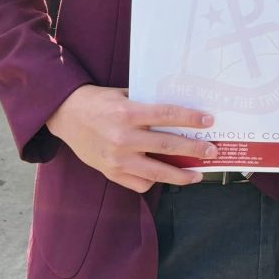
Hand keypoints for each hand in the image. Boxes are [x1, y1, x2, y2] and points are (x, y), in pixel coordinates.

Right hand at [46, 84, 218, 191]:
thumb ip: (147, 104)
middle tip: (212, 151)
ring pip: (156, 172)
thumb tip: (178, 112)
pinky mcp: (110, 172)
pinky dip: (153, 182)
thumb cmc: (98, 101)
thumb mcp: (124, 94)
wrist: (66, 115)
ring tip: (197, 174)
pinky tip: (163, 177)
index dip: (190, 119)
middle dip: (194, 149)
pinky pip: (139, 183)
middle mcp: (123, 137)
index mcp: (127, 113)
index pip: (166, 116)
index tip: (208, 121)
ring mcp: (116, 158)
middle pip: (167, 146)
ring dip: (180, 174)